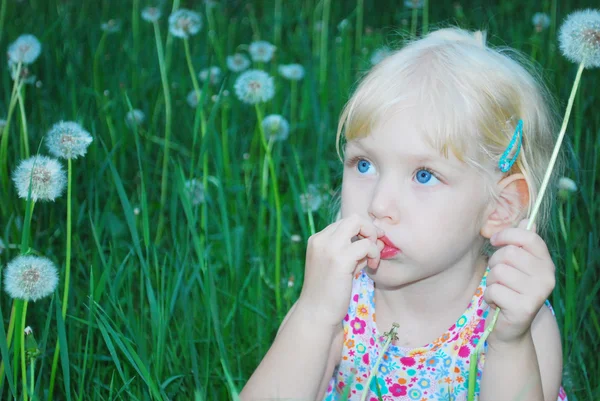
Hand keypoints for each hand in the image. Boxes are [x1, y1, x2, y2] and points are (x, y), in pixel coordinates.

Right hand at [297, 214, 384, 327]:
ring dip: (373, 240)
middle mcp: (321, 239)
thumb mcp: (338, 266)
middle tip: (375, 248)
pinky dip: (374, 253)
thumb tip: (374, 240)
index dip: (361, 232)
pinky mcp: (340, 259)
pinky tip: (372, 268)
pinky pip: (366, 245)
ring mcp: (329, 248)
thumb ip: (352, 252)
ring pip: (359, 224)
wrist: (315, 314)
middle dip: (370, 229)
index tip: (369, 248)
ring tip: (372, 260)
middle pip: (353, 218)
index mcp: (317, 240)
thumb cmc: (328, 294)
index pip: (345, 223)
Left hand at [484, 218, 555, 344]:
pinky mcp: (524, 308)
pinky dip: (489, 296)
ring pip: (499, 272)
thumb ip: (519, 243)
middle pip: (509, 254)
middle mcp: (547, 277)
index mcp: (546, 263)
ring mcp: (537, 293)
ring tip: (499, 290)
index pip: (528, 236)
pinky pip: (494, 290)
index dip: (506, 235)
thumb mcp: (515, 265)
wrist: (510, 327)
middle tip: (498, 276)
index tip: (495, 241)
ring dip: (491, 281)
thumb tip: (526, 220)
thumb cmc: (509, 289)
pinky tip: (497, 303)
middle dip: (495, 263)